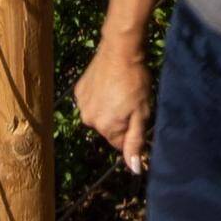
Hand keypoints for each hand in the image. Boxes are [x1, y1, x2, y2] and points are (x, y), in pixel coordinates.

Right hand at [73, 38, 152, 172]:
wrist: (119, 51)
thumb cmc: (135, 82)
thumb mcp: (142, 114)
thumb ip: (135, 143)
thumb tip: (134, 169)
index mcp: (107, 128)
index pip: (120, 145)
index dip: (131, 132)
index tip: (137, 117)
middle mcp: (90, 120)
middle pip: (109, 131)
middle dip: (119, 122)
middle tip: (130, 102)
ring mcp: (82, 105)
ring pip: (99, 117)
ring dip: (108, 110)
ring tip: (119, 92)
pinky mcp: (78, 91)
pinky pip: (91, 103)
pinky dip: (99, 98)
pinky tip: (108, 85)